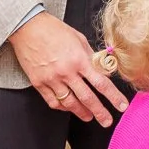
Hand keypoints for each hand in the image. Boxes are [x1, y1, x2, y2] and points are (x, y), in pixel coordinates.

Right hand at [9, 12, 128, 126]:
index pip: (101, 83)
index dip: (114, 97)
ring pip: (70, 103)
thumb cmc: (53, 29)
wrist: (27, 27)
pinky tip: (69, 108)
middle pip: (87, 98)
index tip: (122, 106)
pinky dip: (62, 107)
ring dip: (82, 112)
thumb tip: (102, 70)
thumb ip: (90, 56)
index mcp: (79, 59)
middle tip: (107, 121)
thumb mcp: (78, 38)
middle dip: (100, 112)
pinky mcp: (39, 83)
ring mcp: (51, 79)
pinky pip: (53, 101)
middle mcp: (66, 72)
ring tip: (89, 117)